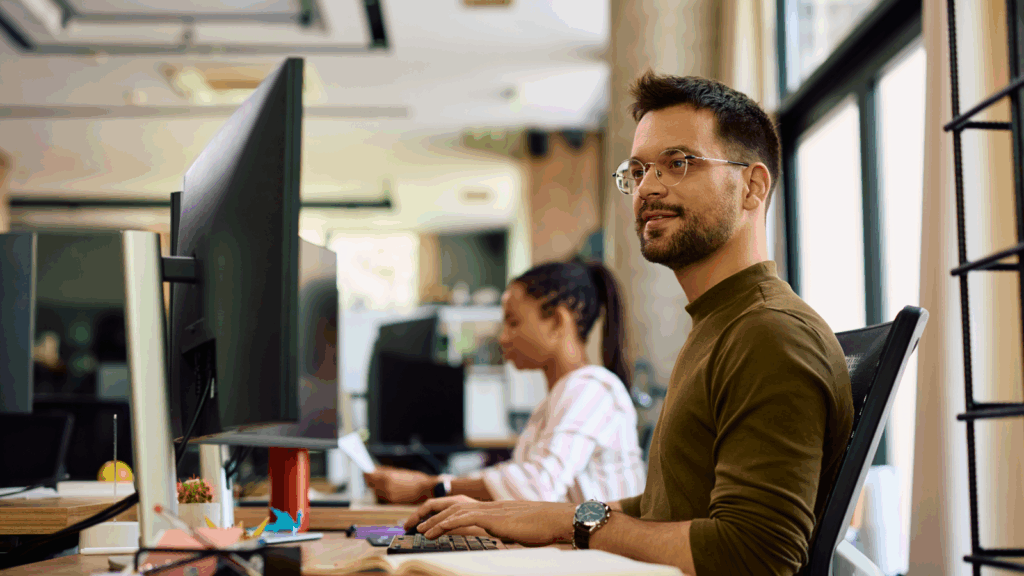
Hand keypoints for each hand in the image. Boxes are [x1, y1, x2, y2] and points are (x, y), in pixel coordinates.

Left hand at [363, 466, 434, 503]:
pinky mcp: (392, 502)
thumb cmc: (415, 479)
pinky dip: (382, 492)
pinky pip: (382, 496)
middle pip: (370, 483)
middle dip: (370, 479)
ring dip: (376, 486)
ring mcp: (388, 496)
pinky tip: (387, 488)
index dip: (366, 473)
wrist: (426, 490)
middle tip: (370, 475)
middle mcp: (385, 488)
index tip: (364, 470)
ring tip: (379, 481)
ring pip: (375, 491)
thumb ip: (386, 472)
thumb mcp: (400, 472)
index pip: (370, 475)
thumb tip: (374, 470)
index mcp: (387, 477)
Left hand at [410, 497, 575, 546]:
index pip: (459, 506)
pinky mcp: (491, 517)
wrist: (557, 519)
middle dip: (426, 512)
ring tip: (414, 529)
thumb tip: (497, 539)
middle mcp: (487, 505)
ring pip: (451, 510)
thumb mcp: (517, 531)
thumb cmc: (543, 527)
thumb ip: (502, 532)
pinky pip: (460, 519)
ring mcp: (489, 509)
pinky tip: (430, 533)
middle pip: (449, 503)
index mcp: (492, 508)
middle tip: (409, 523)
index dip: (439, 511)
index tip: (424, 521)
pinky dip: (442, 525)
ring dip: (430, 519)